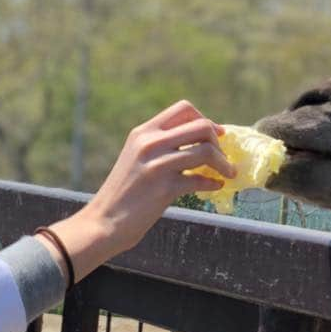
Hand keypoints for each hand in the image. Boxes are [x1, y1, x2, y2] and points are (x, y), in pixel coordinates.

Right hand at [35, 101, 235, 282]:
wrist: (103, 222)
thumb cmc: (122, 194)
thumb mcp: (135, 159)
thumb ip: (159, 146)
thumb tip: (196, 142)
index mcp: (143, 133)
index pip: (184, 109)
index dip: (206, 119)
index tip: (216, 135)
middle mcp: (150, 143)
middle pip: (201, 126)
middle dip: (218, 141)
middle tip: (222, 157)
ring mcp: (157, 165)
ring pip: (205, 150)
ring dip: (223, 163)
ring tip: (227, 173)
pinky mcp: (164, 188)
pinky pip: (200, 179)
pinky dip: (213, 182)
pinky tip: (216, 186)